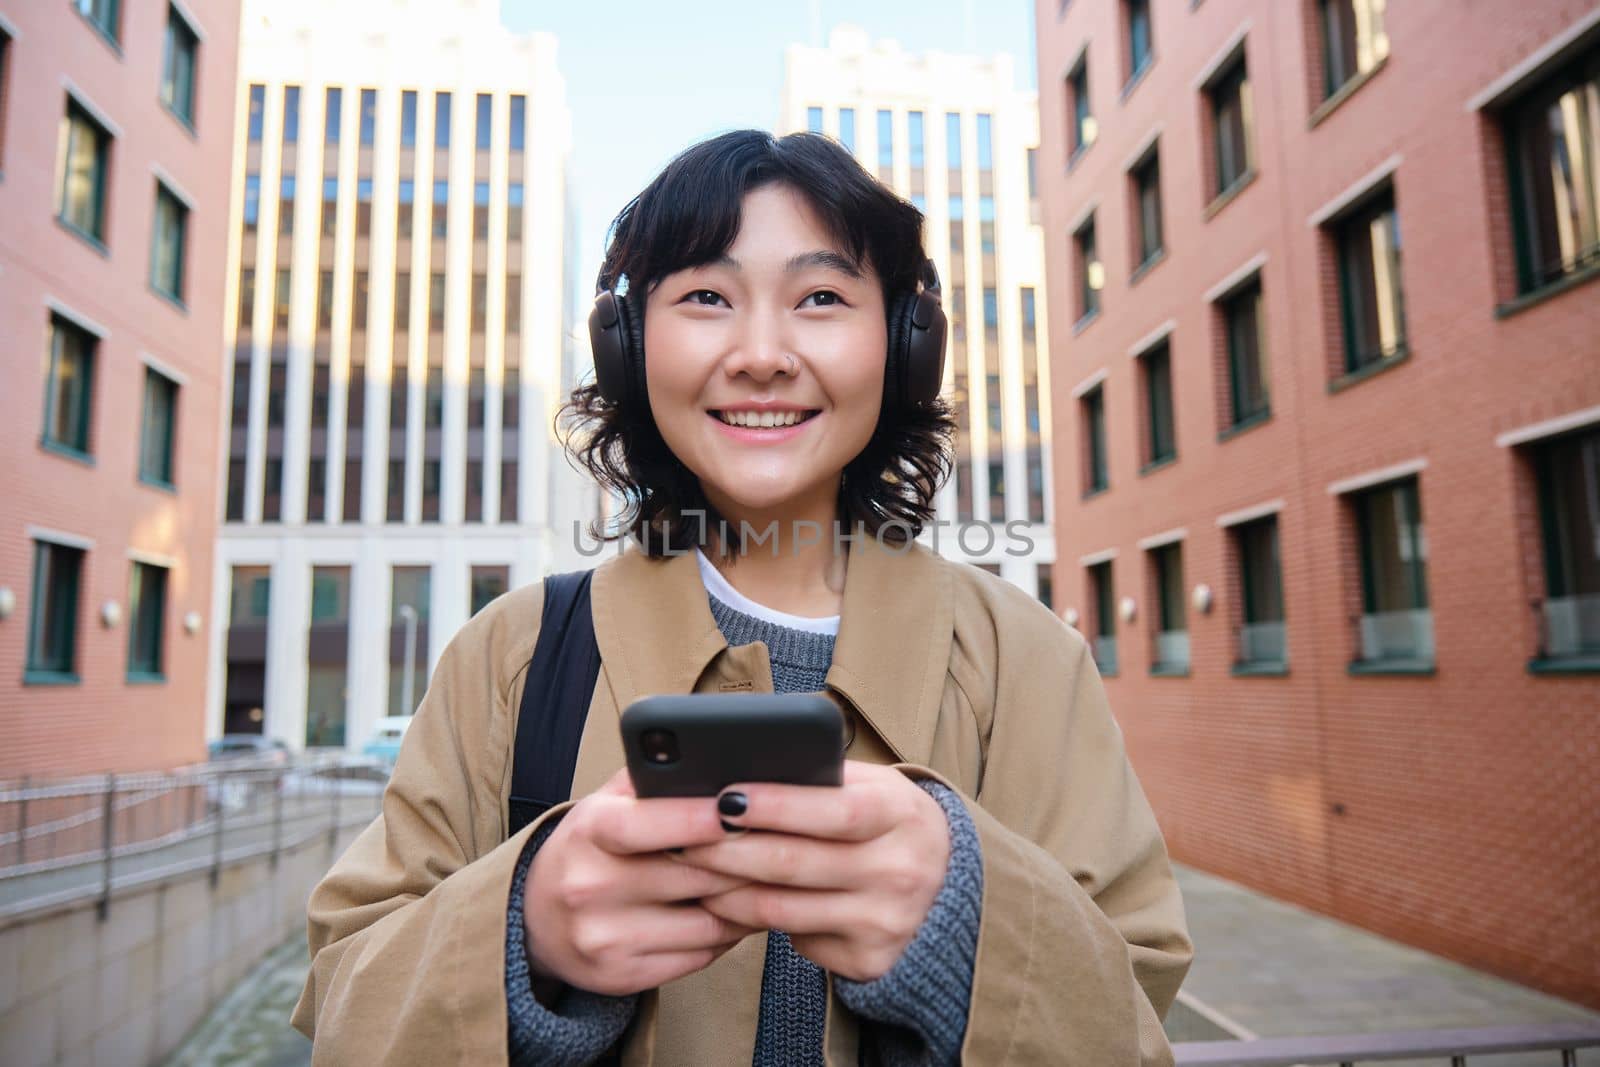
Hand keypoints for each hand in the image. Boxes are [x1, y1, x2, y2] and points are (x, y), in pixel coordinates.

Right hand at [523, 767, 759, 995]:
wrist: (534, 922)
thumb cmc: (589, 850)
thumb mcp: (604, 804)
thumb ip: (649, 780)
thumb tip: (712, 756)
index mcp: (588, 833)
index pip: (648, 823)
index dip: (700, 817)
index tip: (743, 807)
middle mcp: (590, 887)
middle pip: (694, 875)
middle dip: (745, 861)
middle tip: (784, 846)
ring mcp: (605, 938)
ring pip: (708, 922)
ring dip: (747, 903)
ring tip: (769, 882)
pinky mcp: (622, 977)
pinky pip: (700, 957)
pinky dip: (727, 936)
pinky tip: (738, 916)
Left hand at [675, 762, 950, 981]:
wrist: (945, 881)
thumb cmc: (885, 819)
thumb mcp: (871, 787)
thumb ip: (820, 779)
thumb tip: (737, 771)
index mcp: (903, 815)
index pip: (834, 810)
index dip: (776, 805)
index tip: (723, 796)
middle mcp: (901, 871)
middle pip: (795, 863)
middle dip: (726, 850)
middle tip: (678, 836)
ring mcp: (887, 921)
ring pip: (782, 909)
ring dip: (725, 888)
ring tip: (689, 868)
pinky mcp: (870, 959)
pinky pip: (794, 939)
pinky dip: (753, 921)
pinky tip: (727, 901)